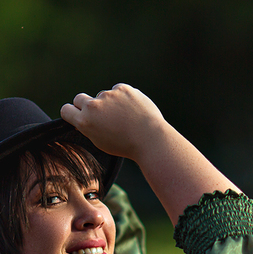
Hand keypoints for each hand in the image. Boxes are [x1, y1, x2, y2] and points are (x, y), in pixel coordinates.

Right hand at [59, 84, 168, 161]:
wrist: (149, 139)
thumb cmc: (126, 145)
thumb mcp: (101, 142)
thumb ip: (90, 127)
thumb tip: (84, 118)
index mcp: (84, 122)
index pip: (66, 110)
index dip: (71, 112)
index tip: (76, 115)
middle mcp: (93, 106)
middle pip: (79, 98)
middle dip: (86, 105)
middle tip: (100, 115)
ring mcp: (107, 95)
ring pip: (103, 96)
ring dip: (109, 103)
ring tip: (125, 117)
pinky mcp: (122, 88)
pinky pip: (118, 90)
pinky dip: (123, 98)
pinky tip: (132, 109)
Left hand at [63, 84, 237, 223]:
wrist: (152, 141)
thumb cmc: (161, 143)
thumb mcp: (161, 132)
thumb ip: (158, 134)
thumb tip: (183, 161)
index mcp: (130, 92)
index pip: (114, 94)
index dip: (111, 110)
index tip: (115, 124)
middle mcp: (114, 93)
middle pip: (96, 97)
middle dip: (95, 108)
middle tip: (99, 128)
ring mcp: (100, 102)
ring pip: (81, 102)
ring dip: (82, 113)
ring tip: (87, 131)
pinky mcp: (89, 113)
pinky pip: (69, 110)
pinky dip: (69, 116)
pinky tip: (70, 126)